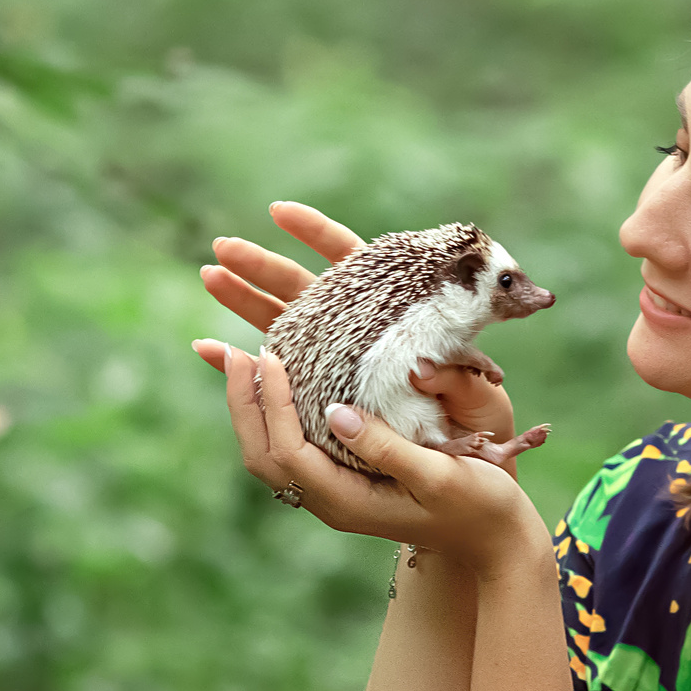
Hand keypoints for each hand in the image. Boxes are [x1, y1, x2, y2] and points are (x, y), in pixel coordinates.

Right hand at [194, 201, 519, 441]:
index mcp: (400, 319)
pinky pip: (279, 376)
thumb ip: (456, 384)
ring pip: (284, 323)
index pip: (352, 263)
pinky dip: (245, 365)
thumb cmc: (483, 431)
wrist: (475, 479)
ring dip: (245, 300)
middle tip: (221, 249)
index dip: (316, 234)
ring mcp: (341, 366)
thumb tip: (421, 370)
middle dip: (262, 266)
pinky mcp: (327, 399)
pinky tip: (207, 350)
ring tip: (210, 276)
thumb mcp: (479, 403)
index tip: (279, 211)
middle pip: (305, 289)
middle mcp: (365, 336)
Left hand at [202, 344, 549, 580]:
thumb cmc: (480, 506)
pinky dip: (277, 415)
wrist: (498, 540)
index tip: (270, 354)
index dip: (272, 403)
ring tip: (246, 360)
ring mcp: (336, 495)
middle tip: (234, 352)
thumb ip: (387, 447)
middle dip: (245, 404)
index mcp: (349, 503)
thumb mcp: (440, 473)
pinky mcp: (346, 482)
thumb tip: (336, 413)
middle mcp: (333, 503)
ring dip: (254, 409)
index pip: (288, 452)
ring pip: (272, 454)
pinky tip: (282, 384)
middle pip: (264, 455)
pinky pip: (294, 449)